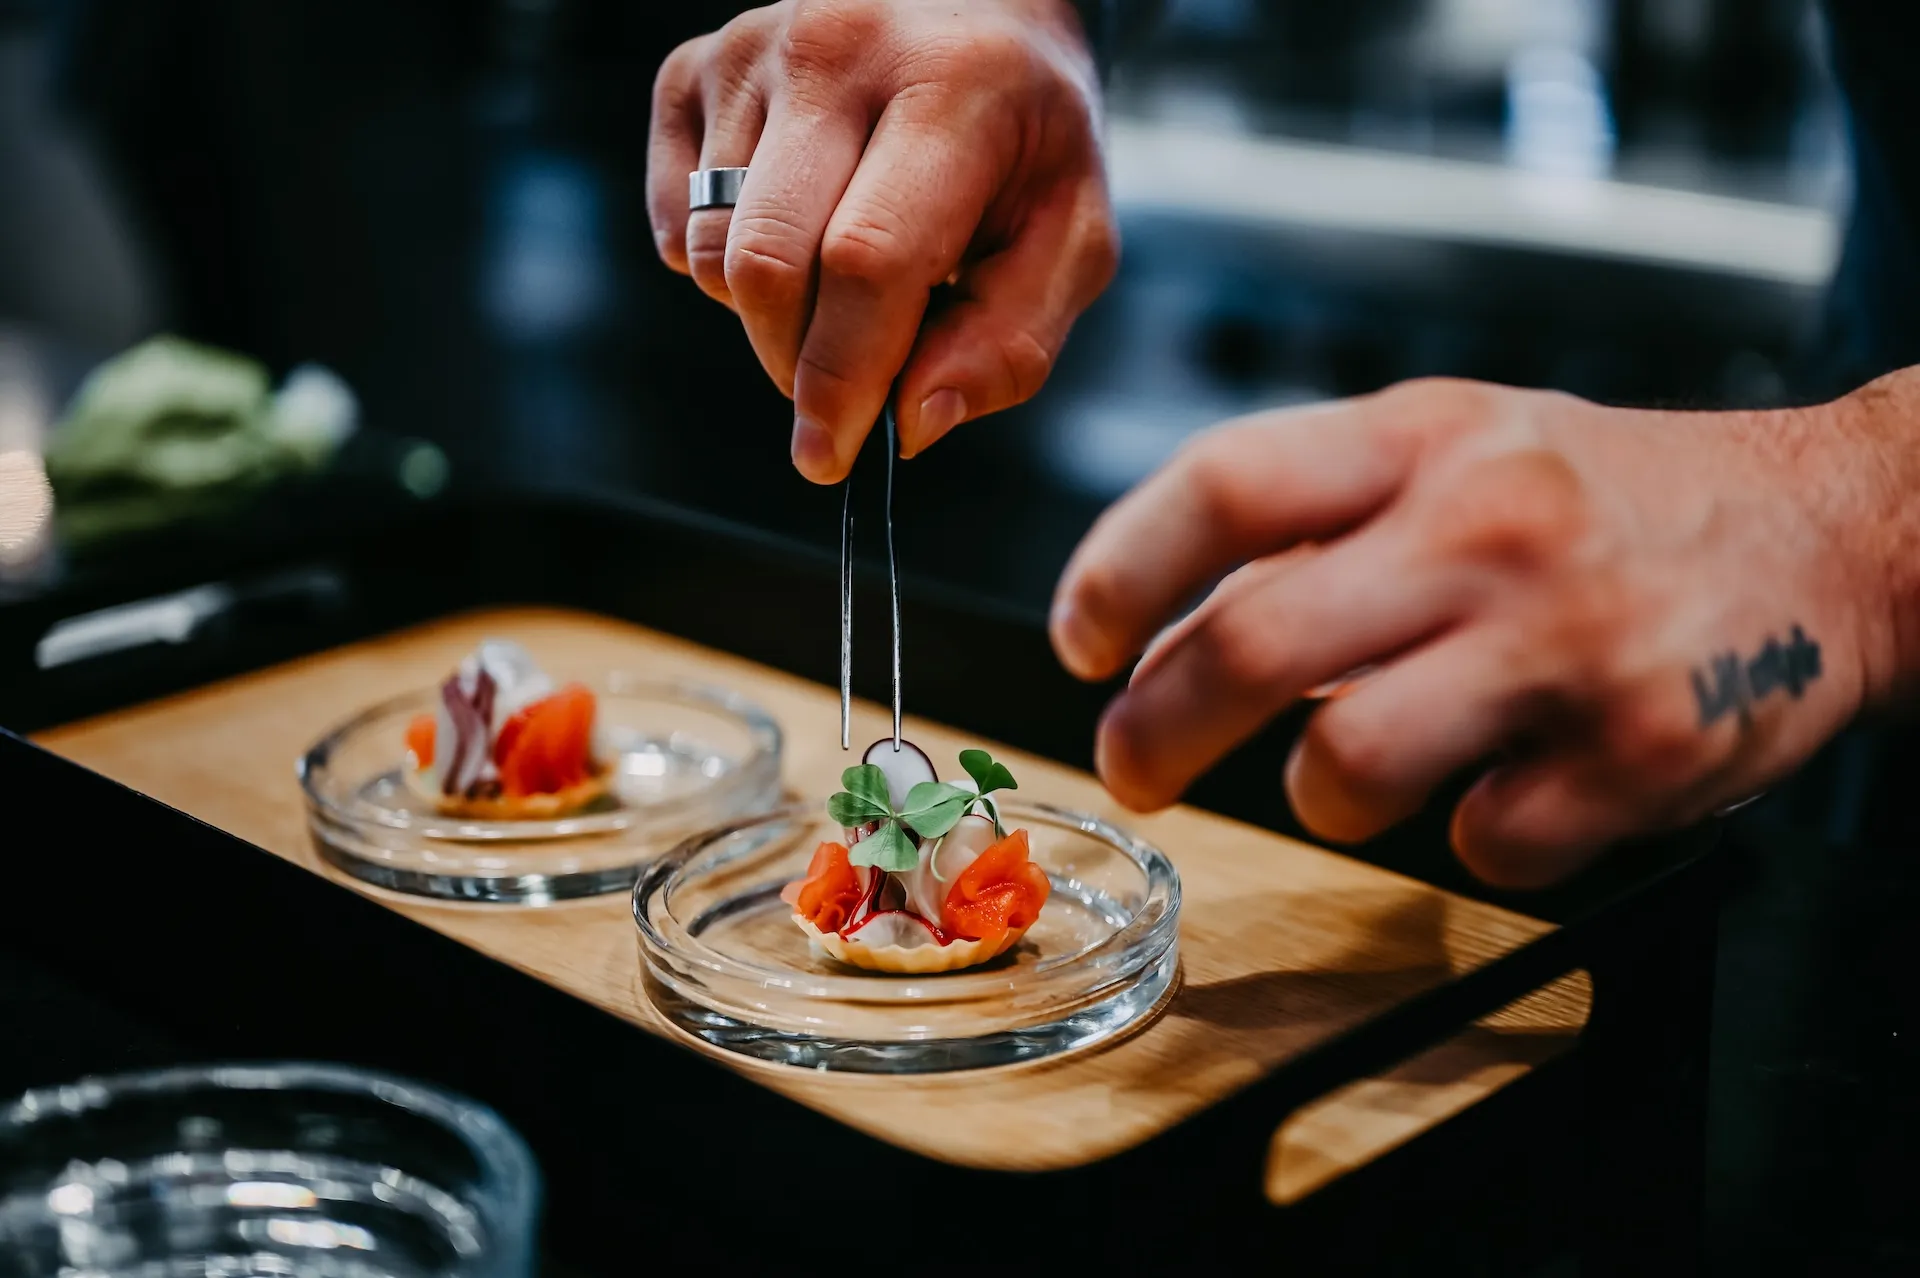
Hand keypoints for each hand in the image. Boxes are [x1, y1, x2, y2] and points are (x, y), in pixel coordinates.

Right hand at [648, 0, 1117, 482]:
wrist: (973, 10)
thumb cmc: (1027, 142)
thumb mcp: (1069, 240)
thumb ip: (1009, 343)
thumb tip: (910, 422)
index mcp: (952, 87)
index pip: (866, 259)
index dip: (843, 375)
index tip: (831, 455)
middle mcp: (837, 48)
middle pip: (767, 264)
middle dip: (798, 362)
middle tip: (846, 386)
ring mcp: (752, 50)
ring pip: (716, 253)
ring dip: (770, 314)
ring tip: (841, 281)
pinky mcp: (693, 68)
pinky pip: (678, 226)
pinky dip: (724, 268)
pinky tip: (795, 233)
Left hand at [1049, 375, 1919, 886]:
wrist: (1833, 530)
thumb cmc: (1611, 497)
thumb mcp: (1463, 444)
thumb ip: (1319, 515)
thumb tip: (1162, 625)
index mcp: (1426, 440)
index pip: (1226, 485)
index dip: (1119, 569)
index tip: (1078, 639)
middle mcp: (1489, 529)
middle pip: (1253, 643)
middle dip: (1156, 726)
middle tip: (1134, 765)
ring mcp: (1566, 644)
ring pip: (1350, 765)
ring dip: (1317, 796)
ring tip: (1345, 776)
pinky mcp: (1641, 754)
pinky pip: (1485, 845)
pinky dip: (1468, 838)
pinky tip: (1505, 786)